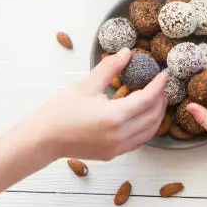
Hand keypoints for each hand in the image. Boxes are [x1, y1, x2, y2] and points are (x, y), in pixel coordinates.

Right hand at [13, 48, 167, 161]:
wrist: (43, 139)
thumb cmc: (60, 111)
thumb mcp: (86, 85)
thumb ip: (109, 68)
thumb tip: (126, 52)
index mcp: (114, 117)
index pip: (147, 99)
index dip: (158, 85)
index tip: (164, 74)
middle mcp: (119, 135)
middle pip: (153, 117)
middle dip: (160, 100)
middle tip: (161, 86)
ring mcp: (117, 148)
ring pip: (149, 132)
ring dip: (156, 116)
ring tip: (155, 100)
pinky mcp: (112, 154)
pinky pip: (138, 141)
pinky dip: (145, 128)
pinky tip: (141, 117)